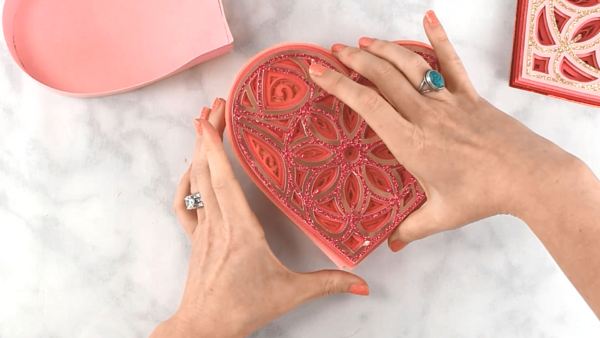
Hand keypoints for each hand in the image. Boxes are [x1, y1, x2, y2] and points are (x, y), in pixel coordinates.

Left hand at [150, 99, 367, 337]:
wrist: (204, 328)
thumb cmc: (243, 308)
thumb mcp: (291, 293)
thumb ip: (328, 283)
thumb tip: (361, 283)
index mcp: (240, 229)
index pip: (224, 179)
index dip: (215, 145)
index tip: (210, 117)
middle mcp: (217, 222)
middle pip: (207, 169)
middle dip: (208, 133)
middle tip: (215, 105)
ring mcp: (202, 229)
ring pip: (195, 181)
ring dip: (197, 150)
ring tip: (203, 124)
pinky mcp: (195, 238)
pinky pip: (184, 203)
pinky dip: (186, 181)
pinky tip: (192, 169)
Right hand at [309, 11, 579, 249]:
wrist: (529, 176)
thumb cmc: (483, 195)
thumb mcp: (440, 216)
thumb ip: (410, 229)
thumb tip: (390, 245)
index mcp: (411, 142)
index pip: (367, 104)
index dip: (339, 84)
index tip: (318, 71)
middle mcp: (425, 115)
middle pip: (383, 77)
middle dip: (354, 60)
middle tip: (334, 51)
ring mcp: (448, 101)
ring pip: (410, 65)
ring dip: (384, 50)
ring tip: (364, 42)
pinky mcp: (469, 96)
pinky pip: (450, 62)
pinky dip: (438, 38)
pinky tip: (429, 17)